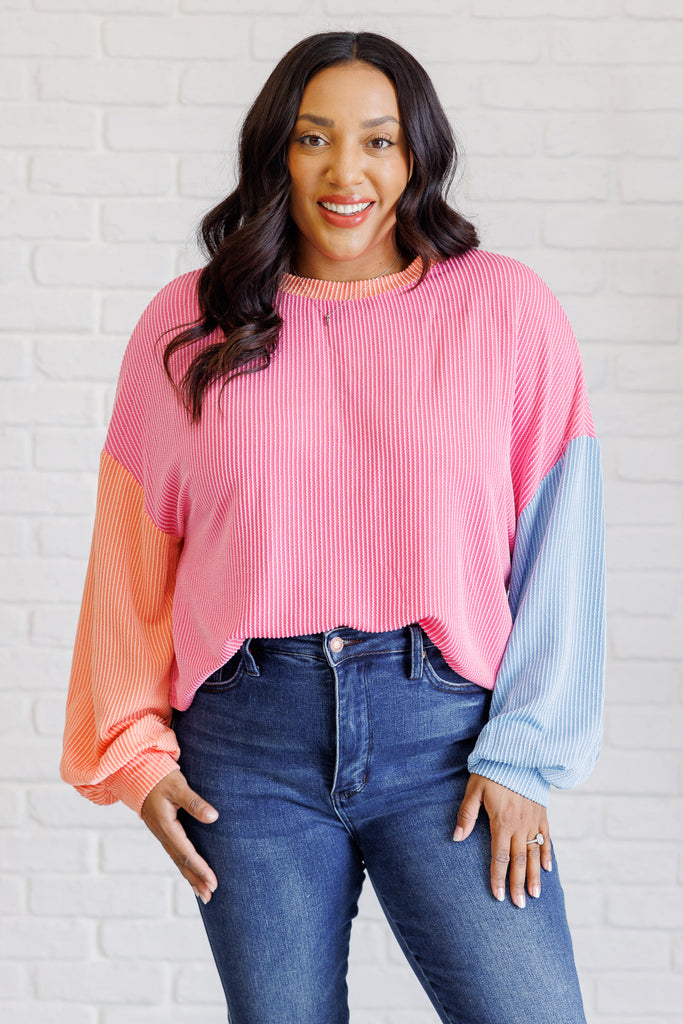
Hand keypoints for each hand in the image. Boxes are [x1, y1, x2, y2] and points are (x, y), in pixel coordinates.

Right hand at [141, 769, 218, 903]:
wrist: (139, 776)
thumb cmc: (161, 778)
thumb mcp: (178, 786)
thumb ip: (195, 802)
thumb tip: (214, 817)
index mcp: (166, 826)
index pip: (186, 853)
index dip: (200, 868)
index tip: (212, 881)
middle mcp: (163, 835)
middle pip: (182, 863)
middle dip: (196, 880)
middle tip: (210, 896)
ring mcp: (163, 835)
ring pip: (178, 861)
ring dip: (191, 878)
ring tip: (203, 895)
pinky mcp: (164, 833)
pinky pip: (175, 855)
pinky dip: (184, 868)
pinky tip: (191, 876)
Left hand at [452, 773, 551, 907]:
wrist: (519, 754)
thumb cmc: (492, 771)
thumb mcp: (474, 790)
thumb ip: (466, 815)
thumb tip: (456, 838)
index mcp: (502, 823)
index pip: (499, 858)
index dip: (498, 878)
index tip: (499, 896)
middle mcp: (520, 826)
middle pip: (519, 861)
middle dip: (518, 885)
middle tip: (520, 905)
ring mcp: (533, 821)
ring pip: (535, 854)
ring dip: (535, 875)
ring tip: (536, 895)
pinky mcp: (542, 814)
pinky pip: (546, 838)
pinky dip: (547, 854)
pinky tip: (547, 868)